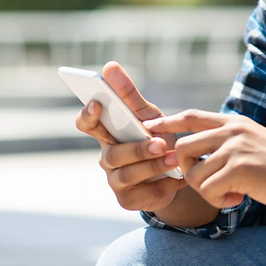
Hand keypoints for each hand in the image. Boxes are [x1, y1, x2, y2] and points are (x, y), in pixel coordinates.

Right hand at [74, 61, 186, 211]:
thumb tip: (109, 65)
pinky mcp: (128, 200)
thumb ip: (128, 94)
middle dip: (137, 150)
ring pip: (127, 175)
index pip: (86, 124)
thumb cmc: (155, 137)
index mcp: (107, 133)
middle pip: (112, 154)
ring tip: (174, 159)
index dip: (88, 115)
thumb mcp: (147, 115)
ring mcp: (115, 181)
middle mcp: (106, 157)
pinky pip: (143, 194)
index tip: (97, 104)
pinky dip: (164, 184)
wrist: (175, 172)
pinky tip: (178, 176)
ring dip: (153, 166)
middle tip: (160, 144)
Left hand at [145, 110, 265, 210]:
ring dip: (206, 191)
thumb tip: (194, 151)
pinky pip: (207, 189)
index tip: (149, 126)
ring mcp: (236, 148)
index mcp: (233, 122)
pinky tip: (238, 198)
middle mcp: (232, 130)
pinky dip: (218, 200)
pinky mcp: (240, 169)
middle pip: (182, 147)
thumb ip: (227, 141)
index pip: (191, 116)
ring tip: (231, 192)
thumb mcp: (252, 141)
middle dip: (186, 171)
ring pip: (193, 173)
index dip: (167, 122)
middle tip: (208, 183)